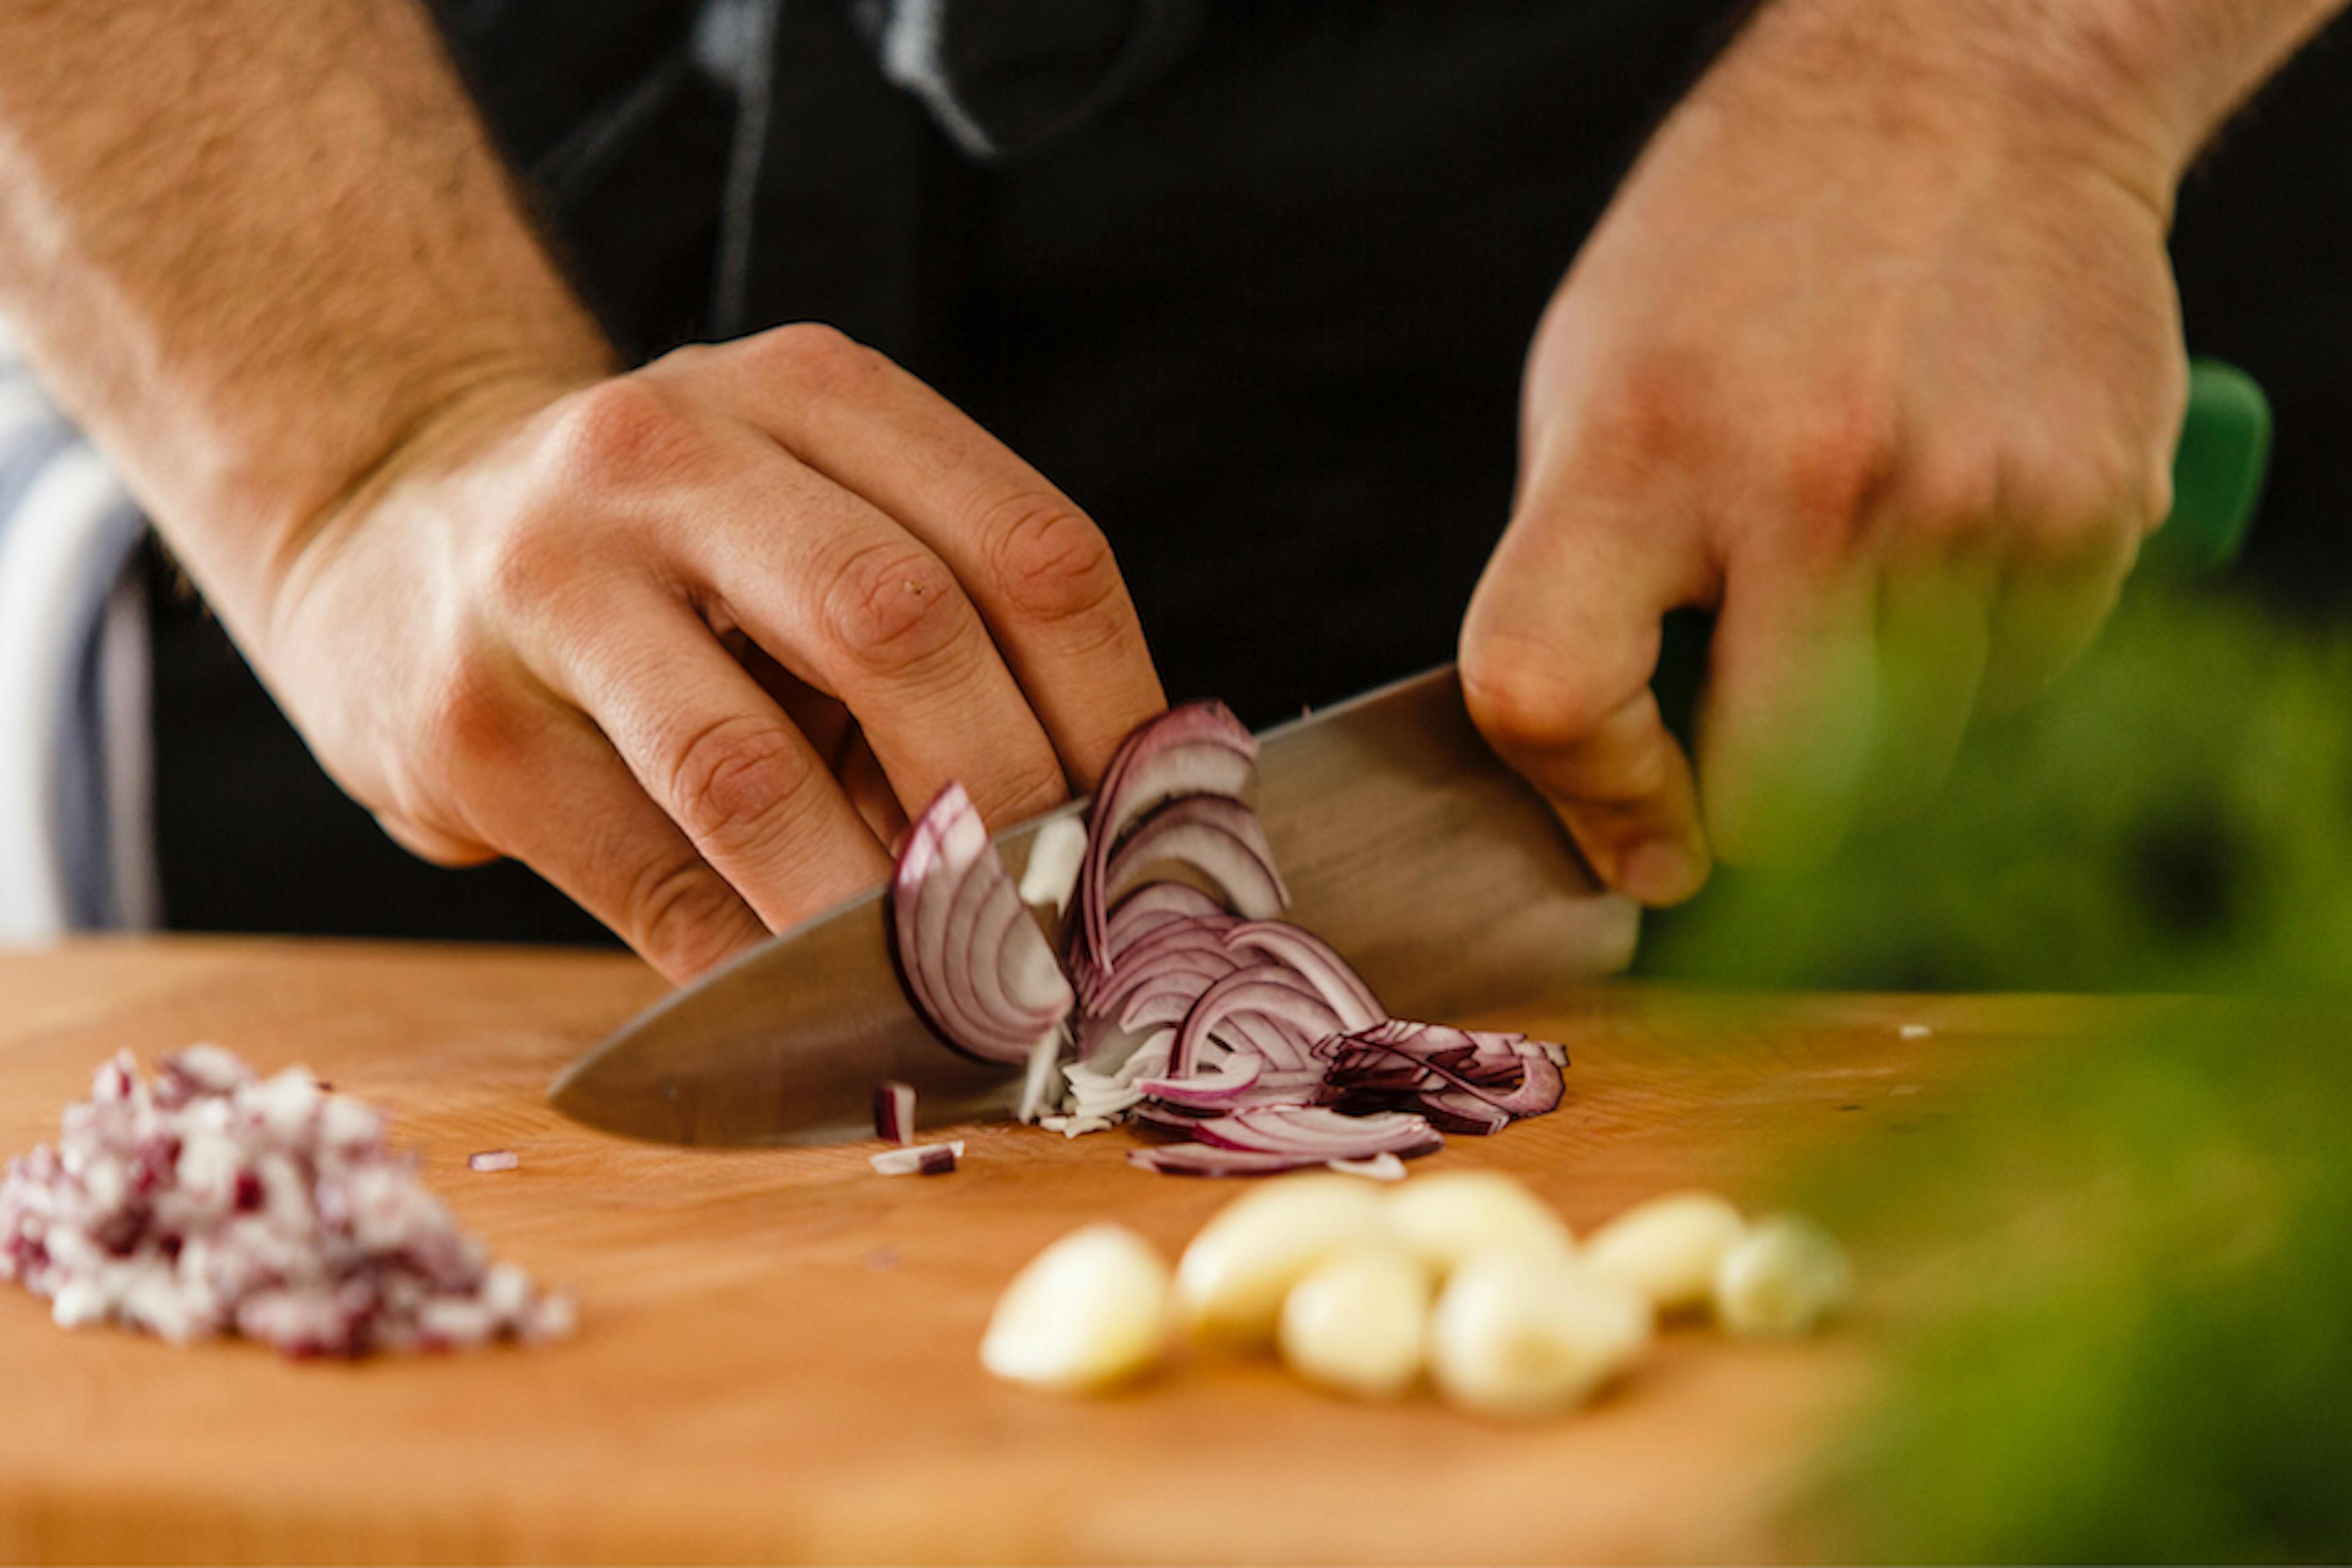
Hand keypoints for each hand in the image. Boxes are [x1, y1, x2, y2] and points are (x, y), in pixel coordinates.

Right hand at [259, 325, 1164, 979]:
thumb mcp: (805, 524)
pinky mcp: (466, 718)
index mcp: (813, 393)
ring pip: (753, 770)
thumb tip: (1092, 846)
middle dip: (1007, 810)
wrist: (391, 531)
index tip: (1154, 843)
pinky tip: (811, 997)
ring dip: (877, 910)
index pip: (1028, 552)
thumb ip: (939, 638)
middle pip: (905, 632)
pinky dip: (752, 961)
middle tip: (1062, 932)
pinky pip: (648, 876)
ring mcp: (552, 576)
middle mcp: (678, 452)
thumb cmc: (661, 557)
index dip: (1118, 716)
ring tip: (956, 988)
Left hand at [1460, 16, 2190, 902]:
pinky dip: (1979, 653)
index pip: (1550, 696)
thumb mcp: (1593, 390)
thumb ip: (1586, 586)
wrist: (1961, 93)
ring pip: (1915, 762)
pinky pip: (2023, 684)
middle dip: (1758, 805)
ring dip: (1877, 721)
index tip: (1637, 825)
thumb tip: (1611, 800)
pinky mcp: (2093, 510)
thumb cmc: (1739, 260)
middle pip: (1779, 796)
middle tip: (1752, 739)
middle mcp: (1804, 487)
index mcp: (1635, 455)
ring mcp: (1965, 504)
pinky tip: (1948, 531)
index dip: (1587, 797)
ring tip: (1856, 574)